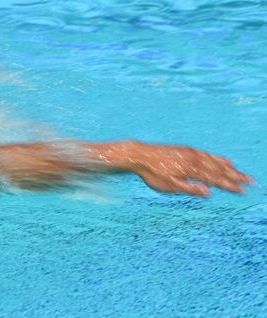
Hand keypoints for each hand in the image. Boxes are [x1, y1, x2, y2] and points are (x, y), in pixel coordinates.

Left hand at [129, 142, 252, 195]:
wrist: (140, 155)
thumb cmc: (153, 174)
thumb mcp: (169, 186)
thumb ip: (190, 189)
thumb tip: (209, 193)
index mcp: (192, 170)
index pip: (215, 179)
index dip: (230, 185)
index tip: (243, 191)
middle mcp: (195, 159)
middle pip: (219, 169)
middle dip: (236, 176)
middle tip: (251, 182)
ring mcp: (191, 153)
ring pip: (215, 161)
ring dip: (229, 168)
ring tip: (241, 173)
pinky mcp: (187, 150)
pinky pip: (207, 155)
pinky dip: (218, 159)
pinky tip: (223, 161)